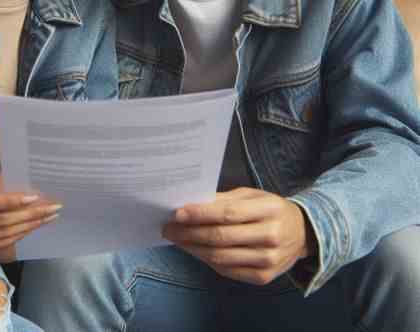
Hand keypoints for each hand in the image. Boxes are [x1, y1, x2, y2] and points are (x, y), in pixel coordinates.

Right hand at [0, 182, 60, 258]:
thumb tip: (20, 195)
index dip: (12, 201)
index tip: (35, 197)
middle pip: (0, 223)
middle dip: (31, 215)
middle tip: (53, 208)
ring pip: (3, 236)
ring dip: (29, 227)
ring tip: (48, 218)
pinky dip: (17, 236)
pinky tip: (31, 228)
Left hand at [162, 187, 315, 285]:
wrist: (303, 233)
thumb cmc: (270, 209)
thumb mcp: (251, 195)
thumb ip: (223, 200)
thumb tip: (191, 204)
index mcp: (268, 210)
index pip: (227, 214)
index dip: (200, 214)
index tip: (177, 213)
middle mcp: (270, 237)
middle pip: (221, 237)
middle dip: (190, 233)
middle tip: (169, 228)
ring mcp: (268, 261)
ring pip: (221, 257)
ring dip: (193, 249)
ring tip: (177, 240)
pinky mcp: (263, 278)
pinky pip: (228, 271)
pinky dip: (207, 261)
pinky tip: (195, 251)